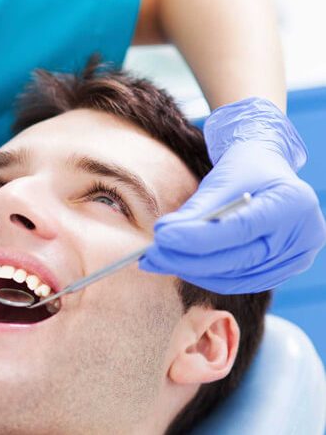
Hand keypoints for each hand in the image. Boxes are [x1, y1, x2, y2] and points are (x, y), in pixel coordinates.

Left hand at [140, 97, 325, 293]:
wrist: (266, 171)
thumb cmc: (243, 169)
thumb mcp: (221, 179)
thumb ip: (197, 209)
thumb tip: (164, 235)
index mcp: (293, 202)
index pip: (239, 229)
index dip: (197, 238)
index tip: (161, 238)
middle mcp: (303, 235)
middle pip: (237, 260)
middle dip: (186, 260)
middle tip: (149, 256)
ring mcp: (296, 259)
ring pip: (234, 278)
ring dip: (190, 272)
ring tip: (157, 260)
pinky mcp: (282, 272)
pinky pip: (237, 282)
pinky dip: (205, 276)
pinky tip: (179, 266)